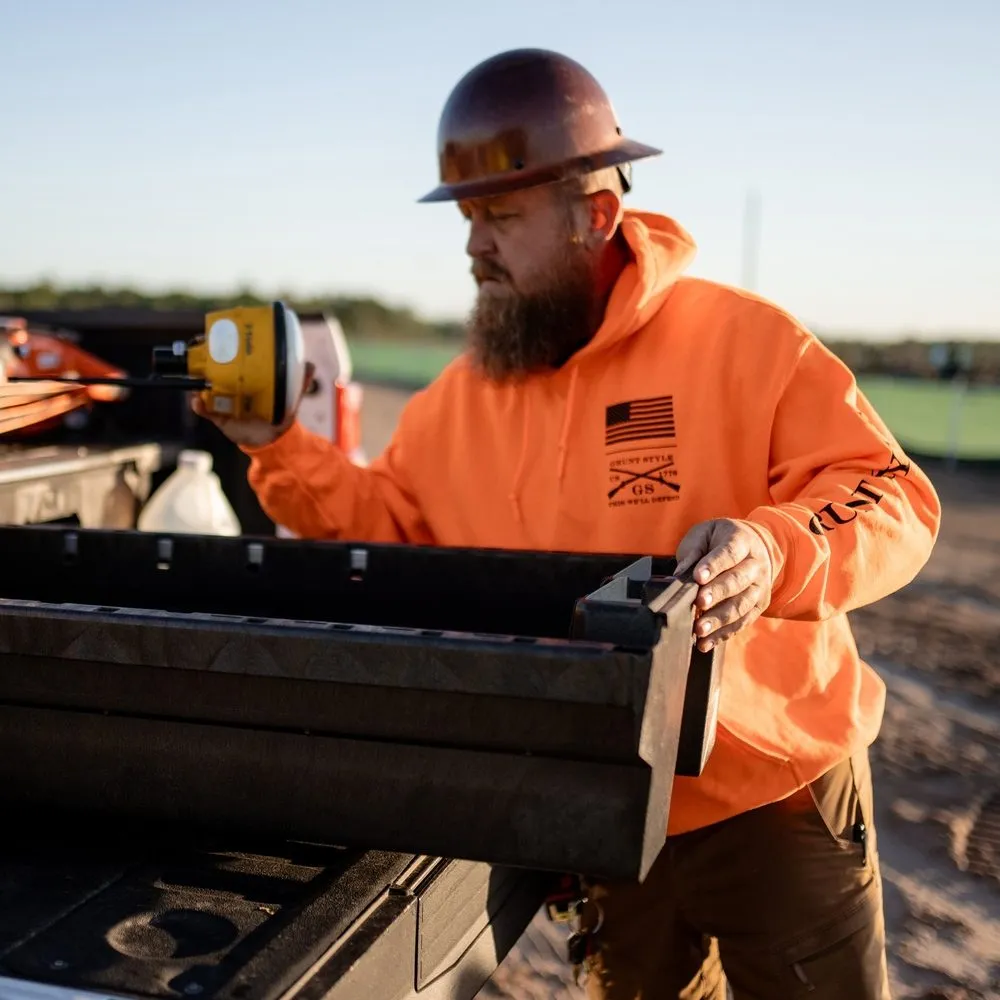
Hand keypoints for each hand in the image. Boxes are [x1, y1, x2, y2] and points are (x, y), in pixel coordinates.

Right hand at [191, 362, 314, 447]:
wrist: (273, 440)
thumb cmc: (279, 414)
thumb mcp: (290, 396)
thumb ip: (300, 382)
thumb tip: (309, 364)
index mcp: (248, 379)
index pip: (232, 361)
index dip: (221, 350)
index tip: (214, 338)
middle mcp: (233, 388)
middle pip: (213, 372)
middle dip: (203, 363)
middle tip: (201, 354)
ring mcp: (224, 402)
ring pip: (205, 389)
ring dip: (198, 383)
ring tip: (196, 380)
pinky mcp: (220, 418)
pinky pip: (205, 410)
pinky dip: (199, 406)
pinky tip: (197, 401)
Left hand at [673, 518, 772, 651]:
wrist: (753, 546)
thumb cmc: (719, 540)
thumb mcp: (704, 534)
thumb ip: (693, 551)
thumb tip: (680, 573)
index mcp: (742, 541)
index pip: (728, 553)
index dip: (713, 565)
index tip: (698, 577)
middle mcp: (756, 564)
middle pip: (738, 581)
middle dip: (718, 594)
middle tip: (699, 603)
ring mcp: (760, 587)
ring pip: (741, 605)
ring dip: (719, 619)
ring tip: (699, 629)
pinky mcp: (758, 606)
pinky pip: (742, 622)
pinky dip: (723, 634)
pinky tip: (706, 642)